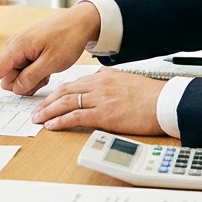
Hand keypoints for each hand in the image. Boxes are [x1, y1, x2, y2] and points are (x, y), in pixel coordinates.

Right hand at [0, 1, 101, 103]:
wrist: (81, 22)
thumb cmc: (68, 38)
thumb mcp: (51, 63)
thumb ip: (30, 78)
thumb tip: (15, 88)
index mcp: (17, 48)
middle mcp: (15, 48)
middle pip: (9, 79)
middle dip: (24, 84)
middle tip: (45, 75)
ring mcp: (21, 49)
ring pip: (18, 77)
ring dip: (32, 80)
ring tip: (49, 69)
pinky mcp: (28, 51)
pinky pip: (26, 71)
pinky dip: (36, 74)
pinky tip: (48, 66)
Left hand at [32, 69, 166, 134]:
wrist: (165, 103)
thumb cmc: (150, 95)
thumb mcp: (126, 80)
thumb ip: (109, 81)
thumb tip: (98, 82)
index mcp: (104, 76)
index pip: (73, 83)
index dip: (57, 93)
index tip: (49, 100)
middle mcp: (99, 85)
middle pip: (65, 91)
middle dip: (48, 101)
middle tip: (36, 110)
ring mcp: (101, 99)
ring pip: (66, 103)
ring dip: (49, 111)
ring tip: (38, 118)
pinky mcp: (104, 115)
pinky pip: (76, 117)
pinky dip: (61, 121)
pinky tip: (52, 125)